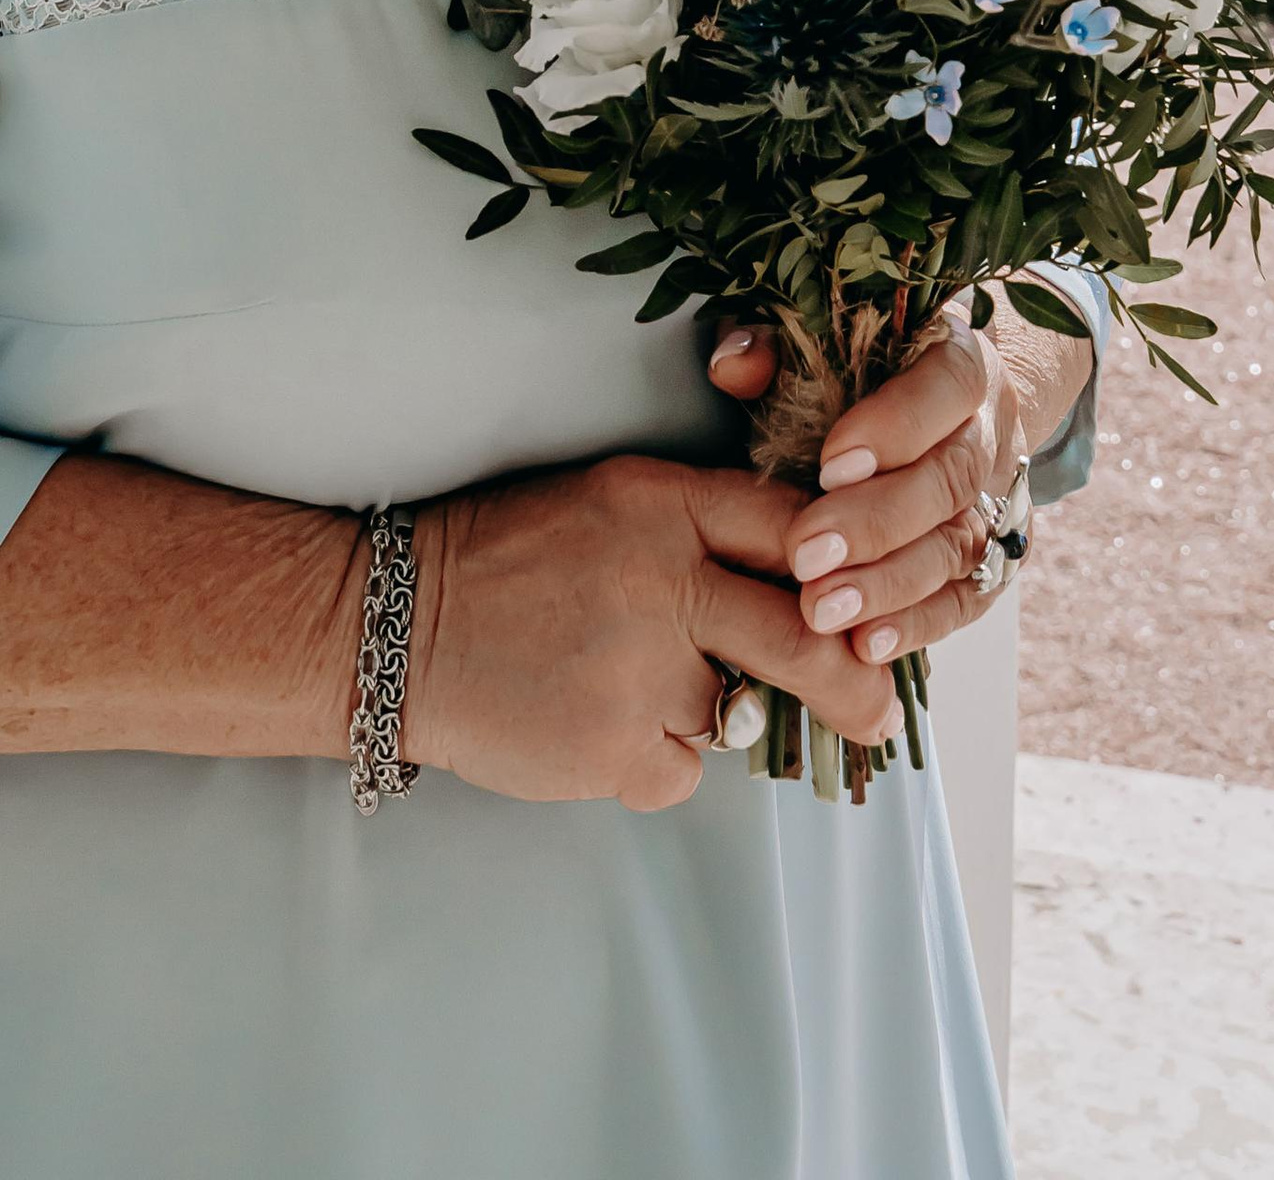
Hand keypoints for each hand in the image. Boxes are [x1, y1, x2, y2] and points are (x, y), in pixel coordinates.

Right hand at [402, 449, 902, 813]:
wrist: (394, 622)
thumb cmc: (505, 557)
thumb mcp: (604, 505)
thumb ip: (696, 534)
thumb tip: (800, 590)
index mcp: (658, 502)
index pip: (790, 529)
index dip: (841, 574)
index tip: (863, 608)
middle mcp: (660, 578)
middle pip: (802, 636)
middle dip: (853, 685)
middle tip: (879, 713)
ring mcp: (638, 667)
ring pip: (730, 710)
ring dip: (702, 712)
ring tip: (627, 687)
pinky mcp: (612, 745)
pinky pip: (678, 771)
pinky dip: (650, 762)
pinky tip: (591, 725)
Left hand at [708, 308, 1084, 672]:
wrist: (940, 405)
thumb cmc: (861, 367)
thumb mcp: (815, 339)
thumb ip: (775, 345)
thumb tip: (731, 364)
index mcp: (962, 359)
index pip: (948, 384)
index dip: (897, 426)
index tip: (829, 466)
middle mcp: (991, 430)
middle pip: (952, 478)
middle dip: (877, 522)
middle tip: (806, 554)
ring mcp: (999, 500)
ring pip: (960, 547)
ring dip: (890, 585)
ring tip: (823, 611)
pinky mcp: (994, 560)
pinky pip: (967, 599)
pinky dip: (918, 626)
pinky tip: (867, 645)